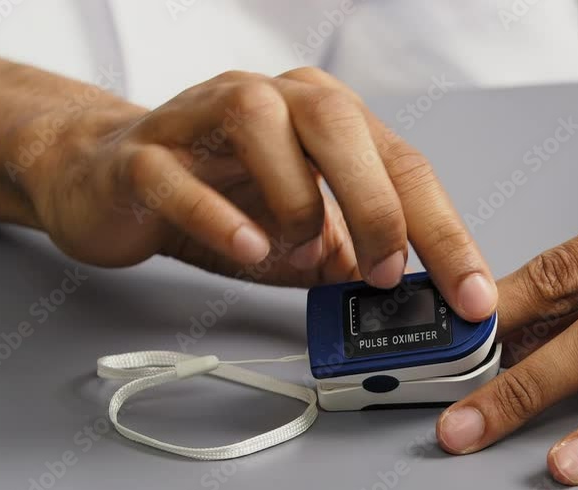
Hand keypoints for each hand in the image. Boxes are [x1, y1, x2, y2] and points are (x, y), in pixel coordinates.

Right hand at [21, 67, 495, 319]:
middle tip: (386, 272)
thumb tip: (403, 301)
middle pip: (339, 123)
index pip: (400, 163)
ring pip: (261, 125)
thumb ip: (347, 259)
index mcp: (322, 117)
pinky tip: (252, 249)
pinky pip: (181, 175)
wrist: (108, 178)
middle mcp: (271, 101)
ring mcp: (201, 118)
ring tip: (299, 251)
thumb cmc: (216, 195)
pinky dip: (221, 217)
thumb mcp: (301, 235)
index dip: (443, 231)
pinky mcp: (144, 154)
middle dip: (378, 205)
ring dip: (296, 200)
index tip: (469, 293)